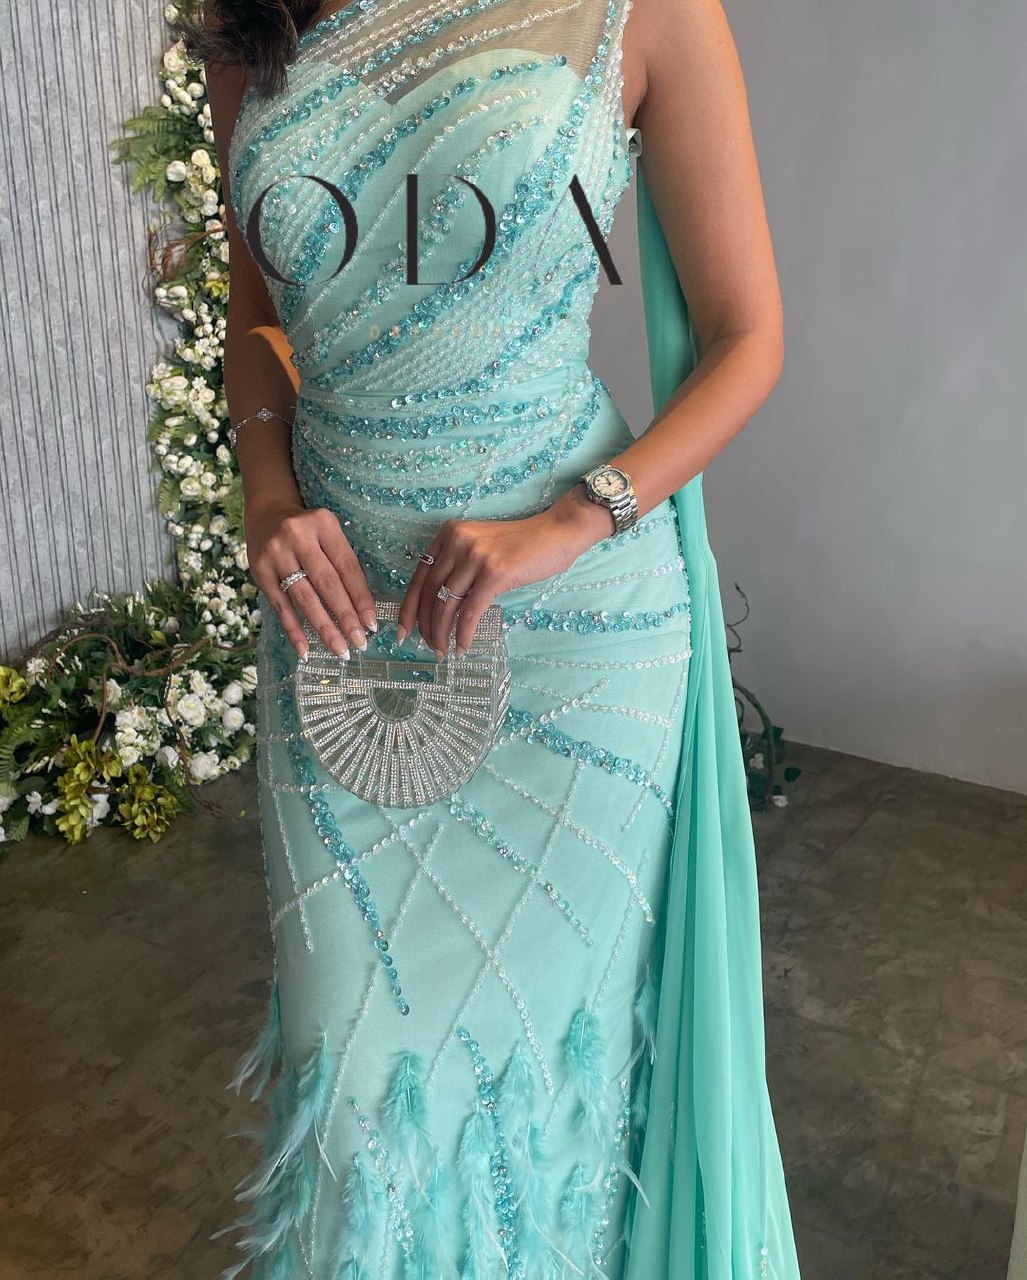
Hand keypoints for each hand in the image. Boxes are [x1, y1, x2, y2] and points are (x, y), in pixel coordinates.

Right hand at [245, 499, 377, 656]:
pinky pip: (280, 606)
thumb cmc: (308, 530)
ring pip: (304, 597)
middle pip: (327, 583)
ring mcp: (276, 554)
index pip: (347, 567)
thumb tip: (362, 610)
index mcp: (324, 524)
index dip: (361, 597)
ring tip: (340, 650)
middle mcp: (298, 537)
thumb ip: (342, 563)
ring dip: (323, 628)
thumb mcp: (328, 533)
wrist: (266, 514)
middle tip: (360, 642)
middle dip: (345, 617)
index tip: (372, 623)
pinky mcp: (260, 572)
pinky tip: (305, 649)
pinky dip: (293, 630)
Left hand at [397, 484, 614, 657]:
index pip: (419, 576)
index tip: (402, 631)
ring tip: (443, 650)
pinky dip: (464, 633)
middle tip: (426, 646)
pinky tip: (463, 646)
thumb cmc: (521, 546)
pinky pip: (470, 611)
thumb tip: (438, 606)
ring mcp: (475, 557)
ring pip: (446, 604)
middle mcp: (457, 542)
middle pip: (429, 593)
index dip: (408, 607)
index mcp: (449, 534)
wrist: (556, 533)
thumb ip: (458, 567)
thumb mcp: (480, 548)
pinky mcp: (494, 573)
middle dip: (425, 625)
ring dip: (441, 633)